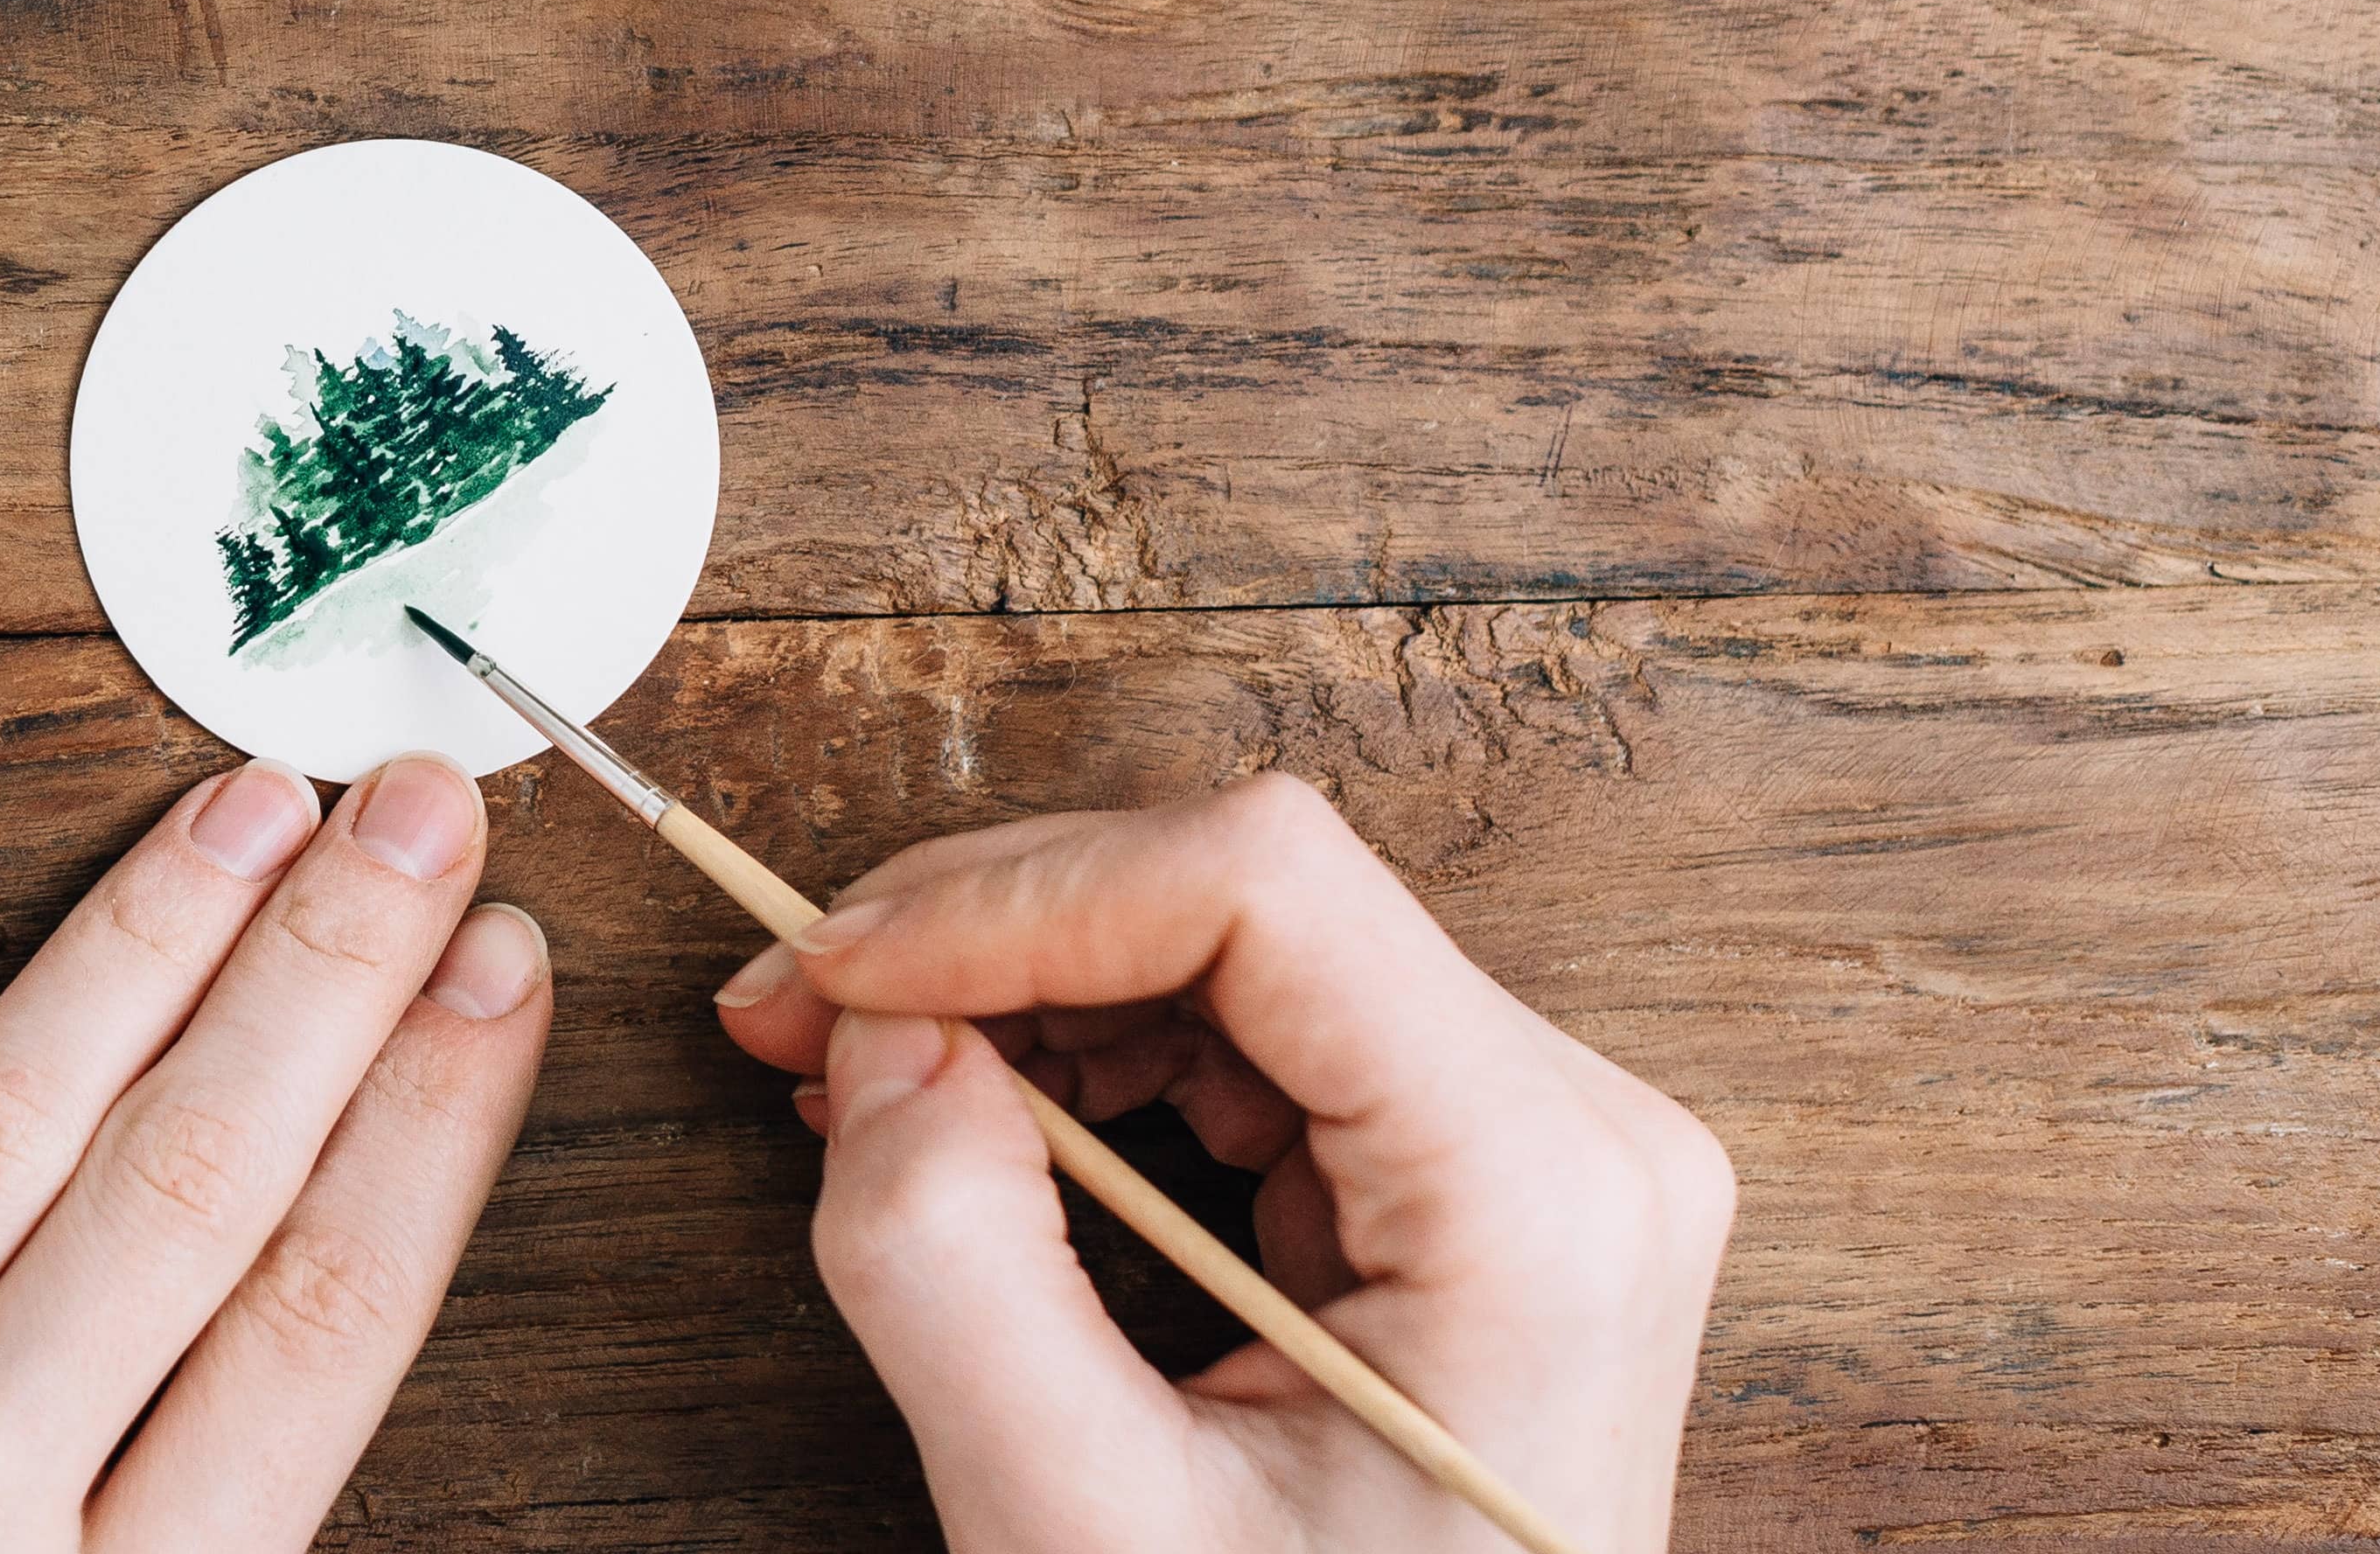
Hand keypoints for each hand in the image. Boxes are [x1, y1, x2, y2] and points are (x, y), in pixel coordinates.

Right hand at [715, 772, 1729, 1553]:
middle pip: (1247, 895)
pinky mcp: (1481, 1180)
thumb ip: (953, 1272)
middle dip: (993, 934)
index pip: (1265, 889)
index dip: (1018, 896)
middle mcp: (1582, 1136)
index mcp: (1540, 1203)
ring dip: (1028, 985)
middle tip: (797, 1016)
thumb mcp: (1086, 1529)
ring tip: (868, 1077)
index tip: (839, 979)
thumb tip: (872, 1037)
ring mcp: (1543, 1151)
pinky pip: (1263, 1030)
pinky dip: (1098, 1052)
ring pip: (1239, 943)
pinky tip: (984, 1116)